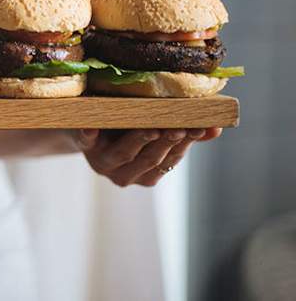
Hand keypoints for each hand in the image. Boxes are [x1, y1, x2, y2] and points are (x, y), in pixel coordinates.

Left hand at [71, 127, 222, 186]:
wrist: (86, 127)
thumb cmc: (126, 130)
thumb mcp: (156, 132)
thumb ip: (183, 132)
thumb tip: (216, 128)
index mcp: (146, 173)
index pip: (170, 161)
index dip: (185, 146)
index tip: (197, 129)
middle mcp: (125, 174)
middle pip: (149, 159)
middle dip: (165, 143)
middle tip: (178, 126)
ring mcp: (102, 162)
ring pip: (124, 154)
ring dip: (138, 140)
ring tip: (151, 127)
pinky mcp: (83, 146)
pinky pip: (86, 141)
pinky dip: (89, 135)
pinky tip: (92, 128)